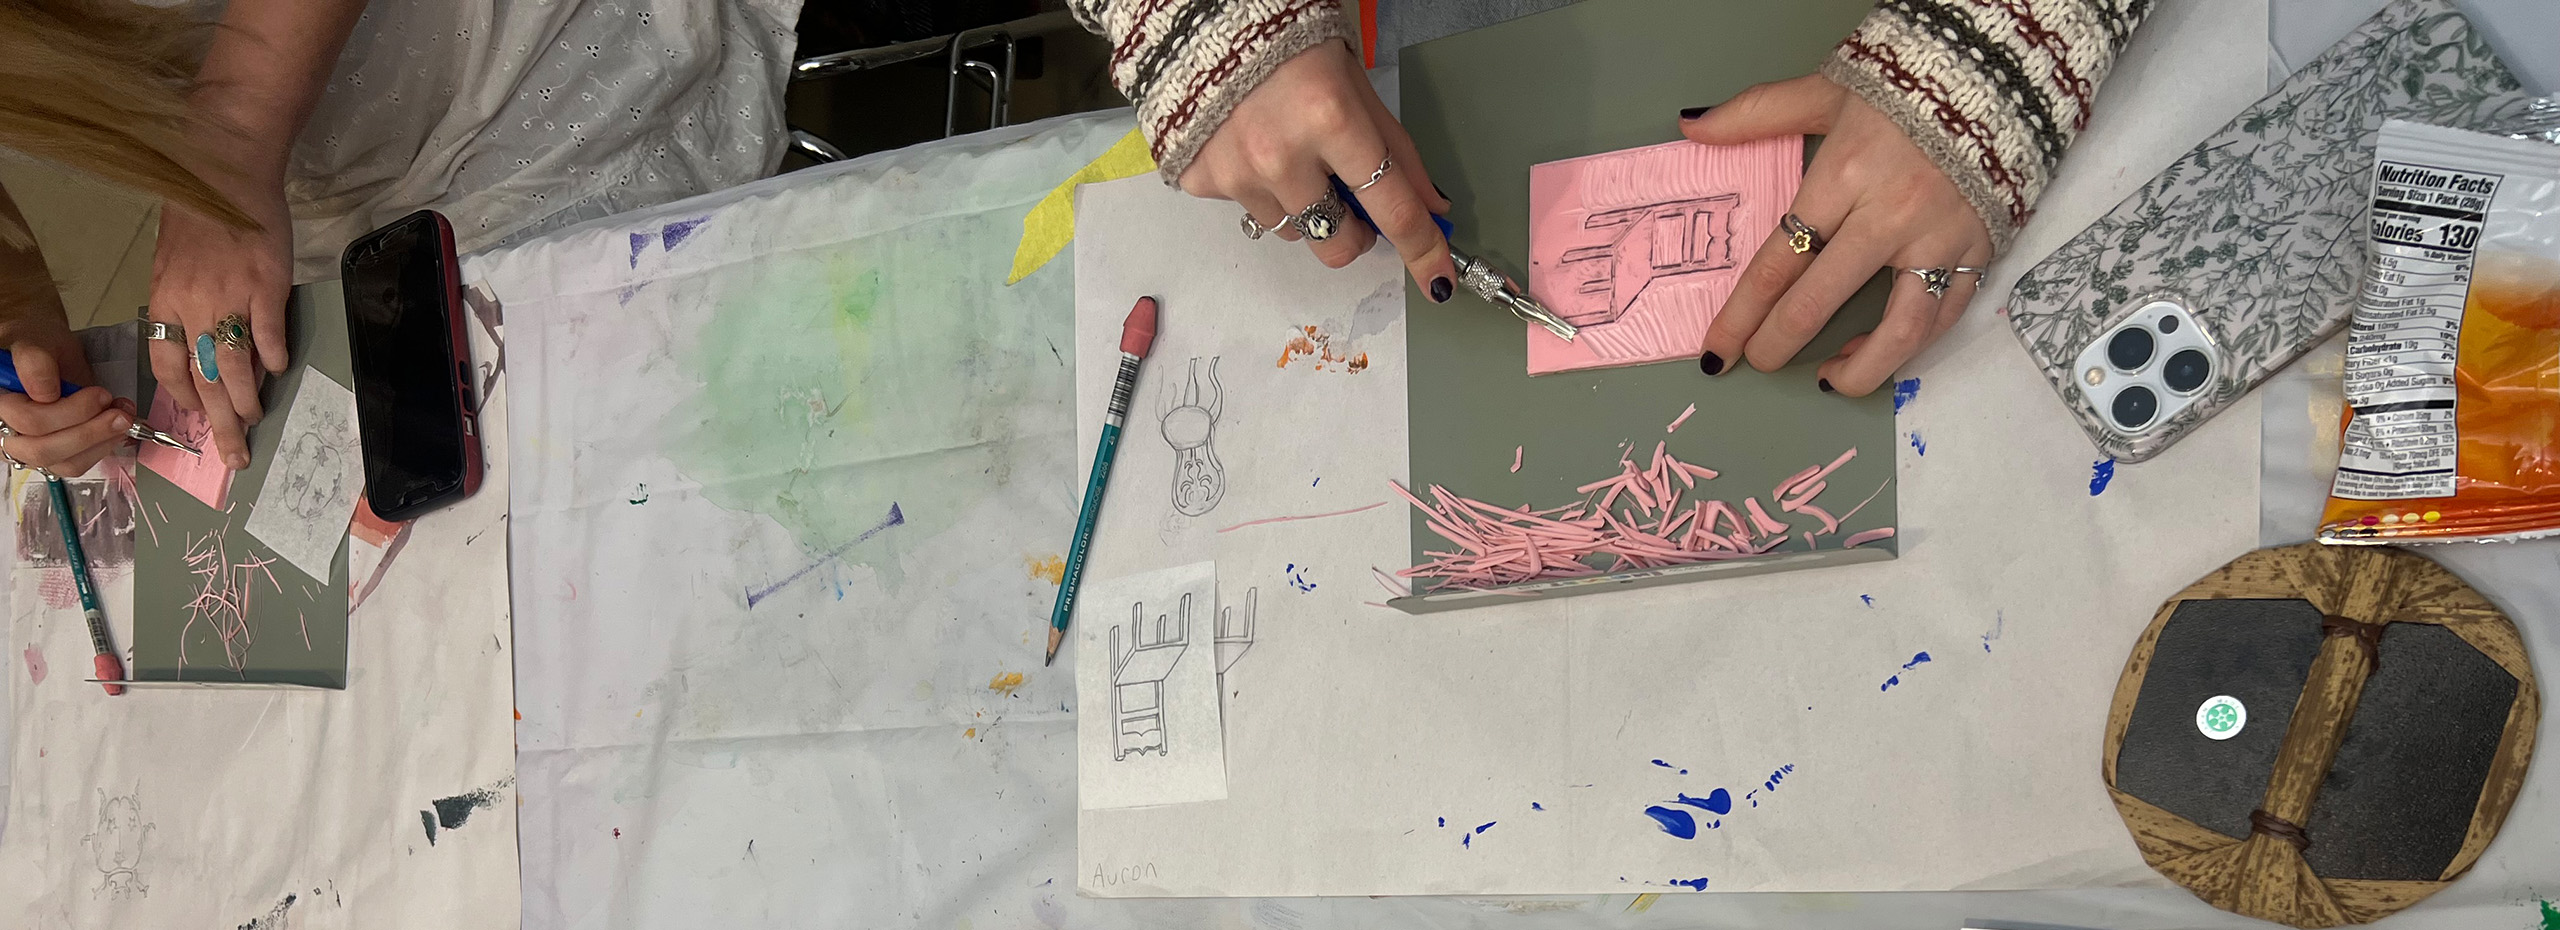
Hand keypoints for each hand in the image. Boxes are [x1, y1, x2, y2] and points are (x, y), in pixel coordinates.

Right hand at [0, 324, 135, 477]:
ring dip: (100, 443)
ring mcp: (26, 447)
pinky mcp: (51, 455)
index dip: (70, 412)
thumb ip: (35, 363)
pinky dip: (101, 449)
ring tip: (121, 418)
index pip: (28, 421)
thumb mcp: (35, 341)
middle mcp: (5, 430)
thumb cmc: (36, 344)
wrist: (45, 350)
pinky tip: (114, 429)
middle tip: (119, 414)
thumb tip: (44, 393)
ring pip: (63, 463)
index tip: (100, 394)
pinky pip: (76, 465)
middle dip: (89, 433)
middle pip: (43, 450)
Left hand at [146, 128, 292, 470]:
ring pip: (234, 365)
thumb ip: (185, 303)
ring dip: (246, 398)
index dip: (182, 397)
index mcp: (165, 299)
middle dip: (216, 422)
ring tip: (255, 420)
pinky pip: (267, 332)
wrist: (225, 168)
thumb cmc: (201, 214)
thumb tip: (204, 346)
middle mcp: (192, 305)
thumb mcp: (175, 261)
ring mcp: (229, 296)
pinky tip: (280, 370)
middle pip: (202, 378)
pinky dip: (273, 355)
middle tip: (234, 456)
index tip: (196, 419)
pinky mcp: (266, 285)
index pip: (166, 362)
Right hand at [1179, 41, 1459, 300]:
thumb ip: (1395, 150)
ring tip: (1291, 155)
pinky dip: (1260, 190)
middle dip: (1355, 234)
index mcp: (1331, 120)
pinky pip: (1248, 210)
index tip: (1438, 279)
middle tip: (1351, 201)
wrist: (1203, 24)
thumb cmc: (1291, 43)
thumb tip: (1430, 207)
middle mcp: (1280, 156)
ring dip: (1304, 208)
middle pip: (1336, 243)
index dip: (1421, 248)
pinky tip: (1252, 147)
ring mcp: (1235, 173)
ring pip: (1291, 232)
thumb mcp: (1356, 85)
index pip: (1391, 207)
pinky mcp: (1201, 180)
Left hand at [1685, 74, 1992, 395]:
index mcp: (1845, 174)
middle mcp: (1891, 214)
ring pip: (1899, 329)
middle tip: (1759, 362)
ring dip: (1860, 367)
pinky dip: (1912, 346)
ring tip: (1829, 379)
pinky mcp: (1982, 247)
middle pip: (1820, 300)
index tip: (1719, 351)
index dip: (1742, 314)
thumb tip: (1692, 128)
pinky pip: (1946, 315)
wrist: (2004, 67)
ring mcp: (1941, 237)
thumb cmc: (1909, 81)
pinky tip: (1881, 352)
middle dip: (1779, 342)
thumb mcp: (1828, 88)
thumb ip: (1758, 112)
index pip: (1780, 260)